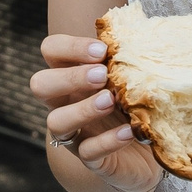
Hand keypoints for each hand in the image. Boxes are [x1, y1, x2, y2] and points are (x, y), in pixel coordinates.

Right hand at [30, 33, 161, 191]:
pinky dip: (107, 142)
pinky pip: (87, 152)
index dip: (69, 47)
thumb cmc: (139, 105)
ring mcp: (75, 133)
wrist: (151, 155)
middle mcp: (65, 102)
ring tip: (109, 101)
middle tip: (101, 75)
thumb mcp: (135, 78)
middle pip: (40, 84)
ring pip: (55, 121)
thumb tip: (148, 32)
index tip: (101, 50)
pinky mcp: (91, 159)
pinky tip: (128, 132)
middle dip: (68, 77)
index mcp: (73, 75)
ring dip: (82, 109)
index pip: (51, 50)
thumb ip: (133, 58)